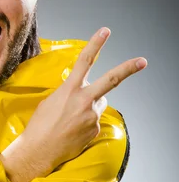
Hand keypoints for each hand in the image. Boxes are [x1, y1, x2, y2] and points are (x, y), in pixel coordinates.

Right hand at [0, 27, 146, 181]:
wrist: (38, 150)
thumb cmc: (40, 124)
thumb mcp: (50, 101)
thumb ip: (69, 92)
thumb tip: (81, 92)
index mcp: (69, 89)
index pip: (85, 61)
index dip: (95, 44)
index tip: (105, 31)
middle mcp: (84, 100)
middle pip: (111, 80)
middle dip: (128, 69)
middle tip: (143, 61)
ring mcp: (91, 116)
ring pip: (99, 102)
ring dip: (91, 105)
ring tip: (72, 117)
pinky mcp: (95, 129)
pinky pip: (95, 119)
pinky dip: (86, 122)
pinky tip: (73, 129)